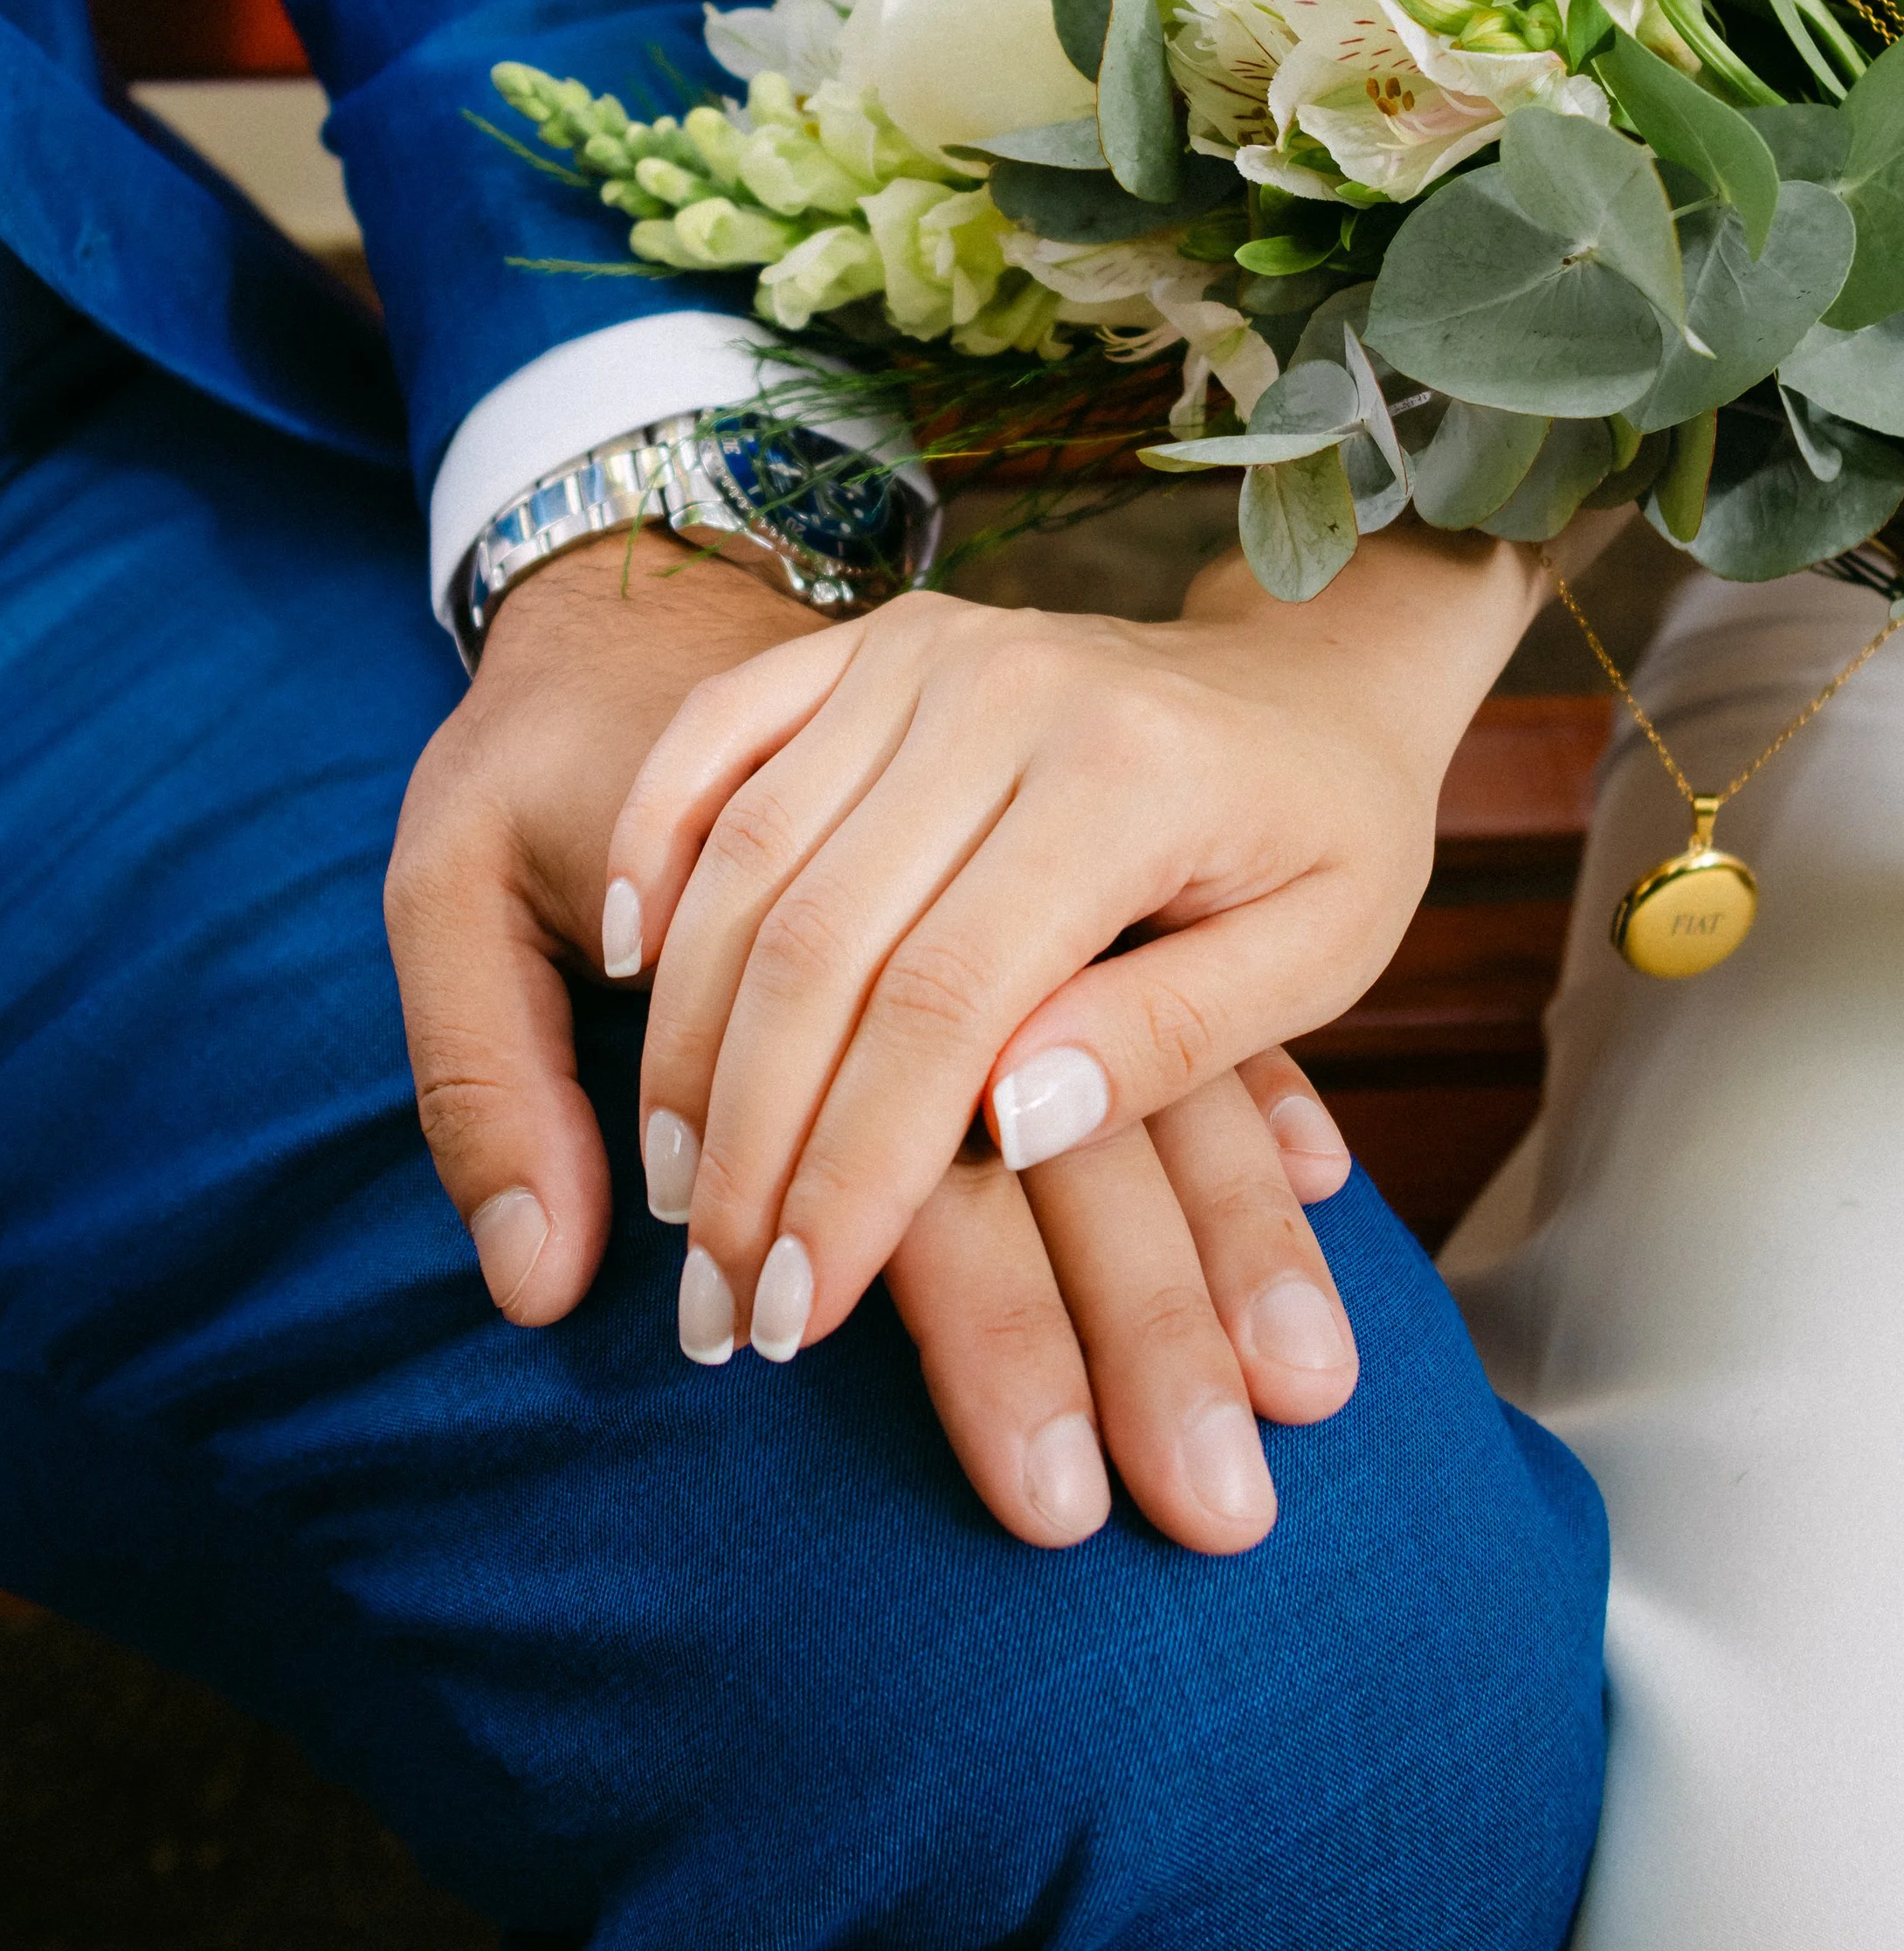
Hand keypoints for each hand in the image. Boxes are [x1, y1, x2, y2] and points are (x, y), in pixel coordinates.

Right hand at [384, 525, 1359, 1552]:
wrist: (1316, 666)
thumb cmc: (1330, 832)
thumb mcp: (1323, 952)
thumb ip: (1174, 1041)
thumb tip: (1005, 1128)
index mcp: (1126, 775)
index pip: (944, 999)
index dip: (855, 1167)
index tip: (799, 1310)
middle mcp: (1003, 692)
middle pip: (818, 939)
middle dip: (748, 1141)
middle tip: (713, 1296)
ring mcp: (921, 650)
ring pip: (746, 854)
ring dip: (684, 1035)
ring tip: (670, 1186)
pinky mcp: (865, 640)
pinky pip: (716, 735)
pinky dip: (653, 845)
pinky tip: (621, 969)